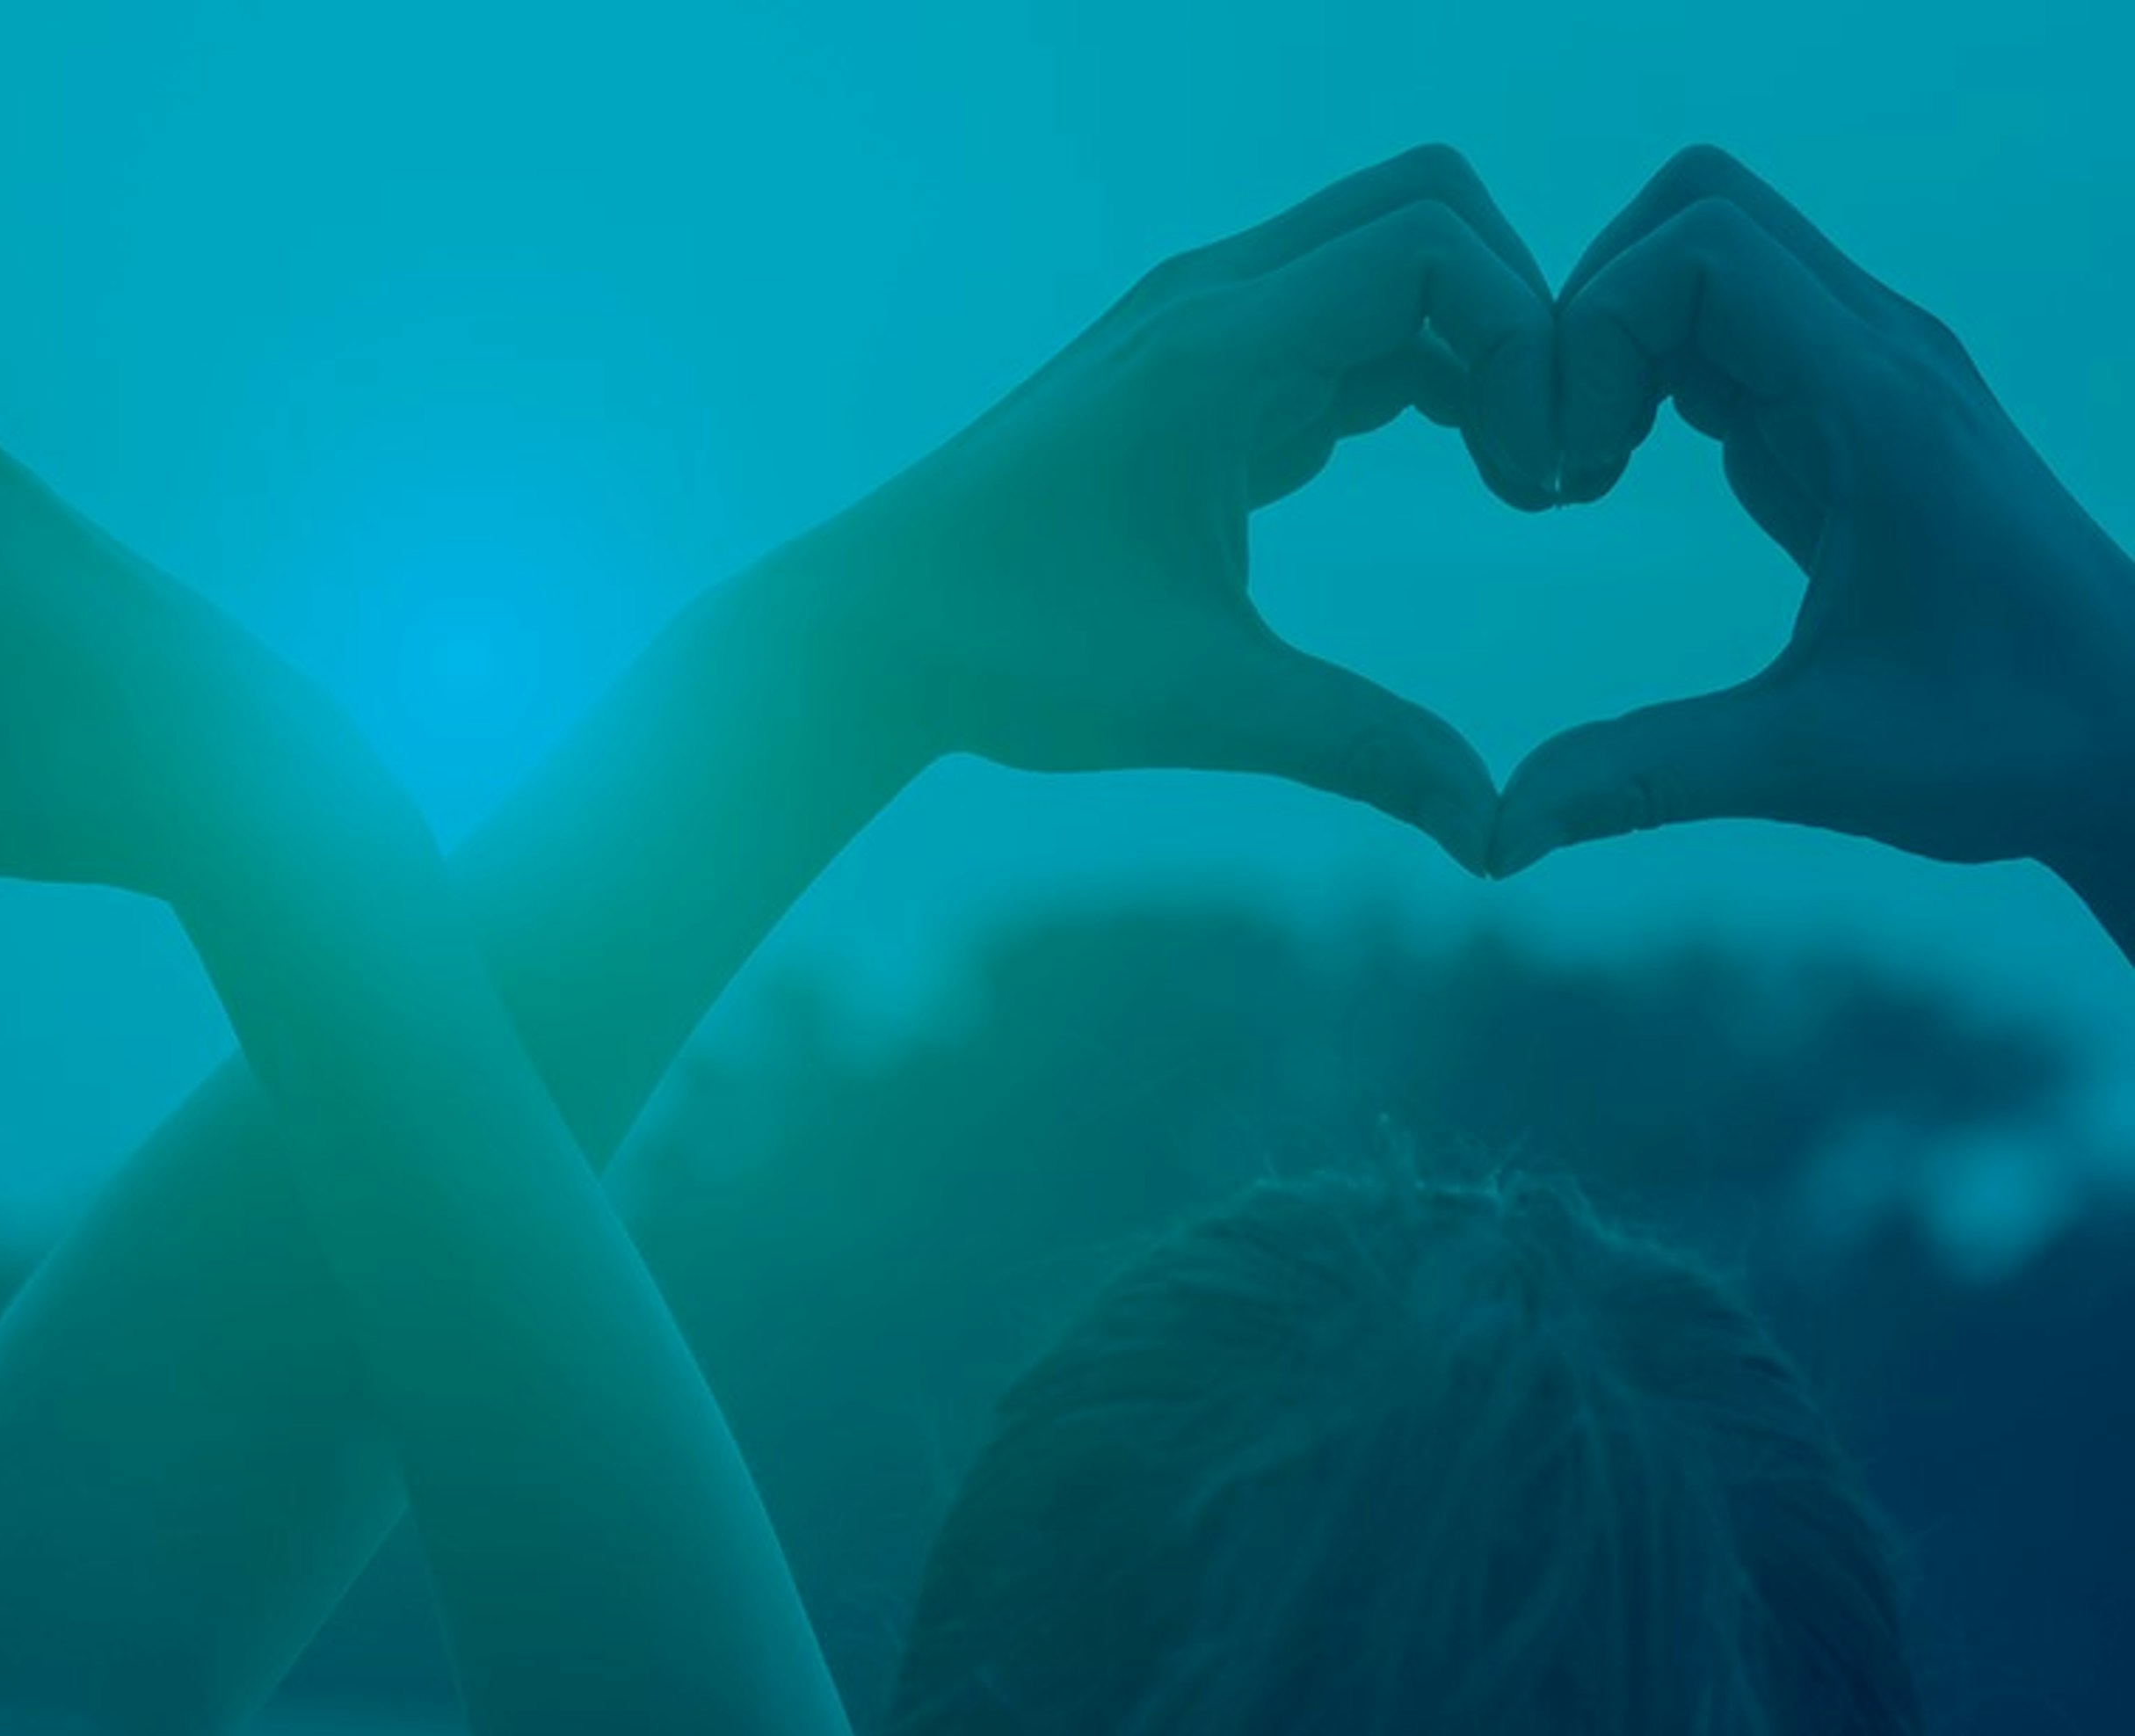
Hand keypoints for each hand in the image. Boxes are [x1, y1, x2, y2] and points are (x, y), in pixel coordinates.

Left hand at [800, 144, 1556, 873]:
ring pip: (1391, 262)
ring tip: (1522, 480)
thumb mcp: (1203, 704)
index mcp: (1212, 349)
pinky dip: (1423, 370)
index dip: (1526, 337)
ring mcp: (1198, 329)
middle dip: (1521, 312)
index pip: (1431, 247)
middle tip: (1551, 457)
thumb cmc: (1012, 653)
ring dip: (1477, 345)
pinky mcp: (1197, 372)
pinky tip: (1463, 470)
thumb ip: (1364, 750)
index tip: (1542, 477)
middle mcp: (1207, 305)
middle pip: (1426, 210)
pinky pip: (1345, 320)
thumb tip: (1500, 837)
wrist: (871, 630)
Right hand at [1495, 147, 2134, 883]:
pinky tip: (1613, 482)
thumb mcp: (1816, 764)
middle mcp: (1882, 358)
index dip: (1594, 329)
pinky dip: (1645, 377)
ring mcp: (1870, 375)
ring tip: (1575, 473)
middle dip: (1587, 309)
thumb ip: (1644, 778)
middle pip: (1700, 211)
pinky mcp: (1852, 412)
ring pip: (1708, 260)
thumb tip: (1493, 834)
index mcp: (1881, 408)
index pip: (1702, 248)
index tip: (1567, 471)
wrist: (2133, 738)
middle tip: (1554, 449)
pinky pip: (1726, 330)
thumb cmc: (2008, 743)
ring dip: (1611, 342)